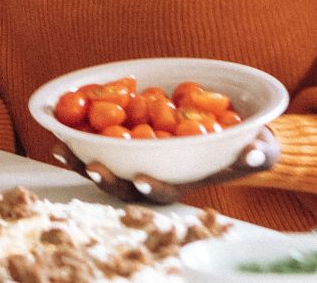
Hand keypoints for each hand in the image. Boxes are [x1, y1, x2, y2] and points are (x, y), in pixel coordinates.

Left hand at [51, 126, 279, 204]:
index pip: (165, 191)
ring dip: (81, 160)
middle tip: (92, 165)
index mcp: (183, 181)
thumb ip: (256, 152)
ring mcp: (136, 159)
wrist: (230, 126)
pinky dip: (77, 136)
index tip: (143, 179)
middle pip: (125, 184)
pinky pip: (96, 140)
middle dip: (107, 178)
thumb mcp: (258, 148)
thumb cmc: (245, 145)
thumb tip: (254, 151)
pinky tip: (58, 126)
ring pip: (104, 166)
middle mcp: (155, 174)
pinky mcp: (122, 138)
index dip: (153, 187)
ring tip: (61, 149)